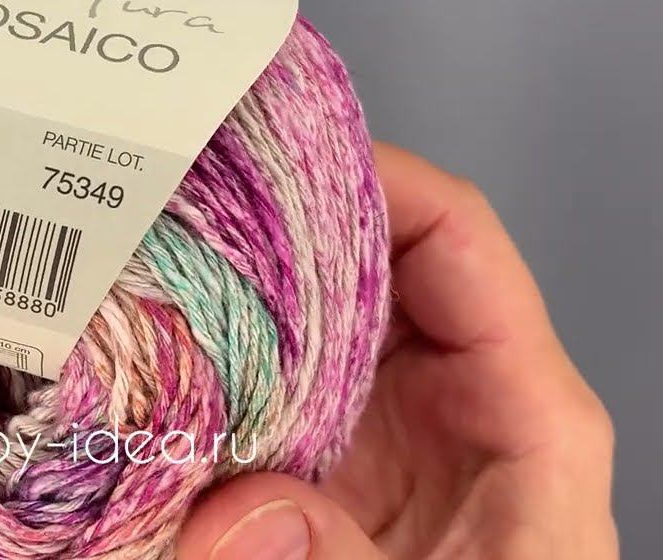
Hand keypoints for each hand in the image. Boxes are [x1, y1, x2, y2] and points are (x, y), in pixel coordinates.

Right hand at [178, 143, 617, 558]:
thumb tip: (245, 511)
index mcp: (521, 406)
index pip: (452, 238)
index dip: (368, 175)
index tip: (270, 150)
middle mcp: (446, 393)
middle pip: (363, 260)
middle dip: (271, 218)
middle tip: (173, 186)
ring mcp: (375, 425)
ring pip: (302, 315)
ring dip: (228, 284)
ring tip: (141, 249)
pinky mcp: (317, 462)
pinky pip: (262, 382)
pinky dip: (206, 359)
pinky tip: (143, 349)